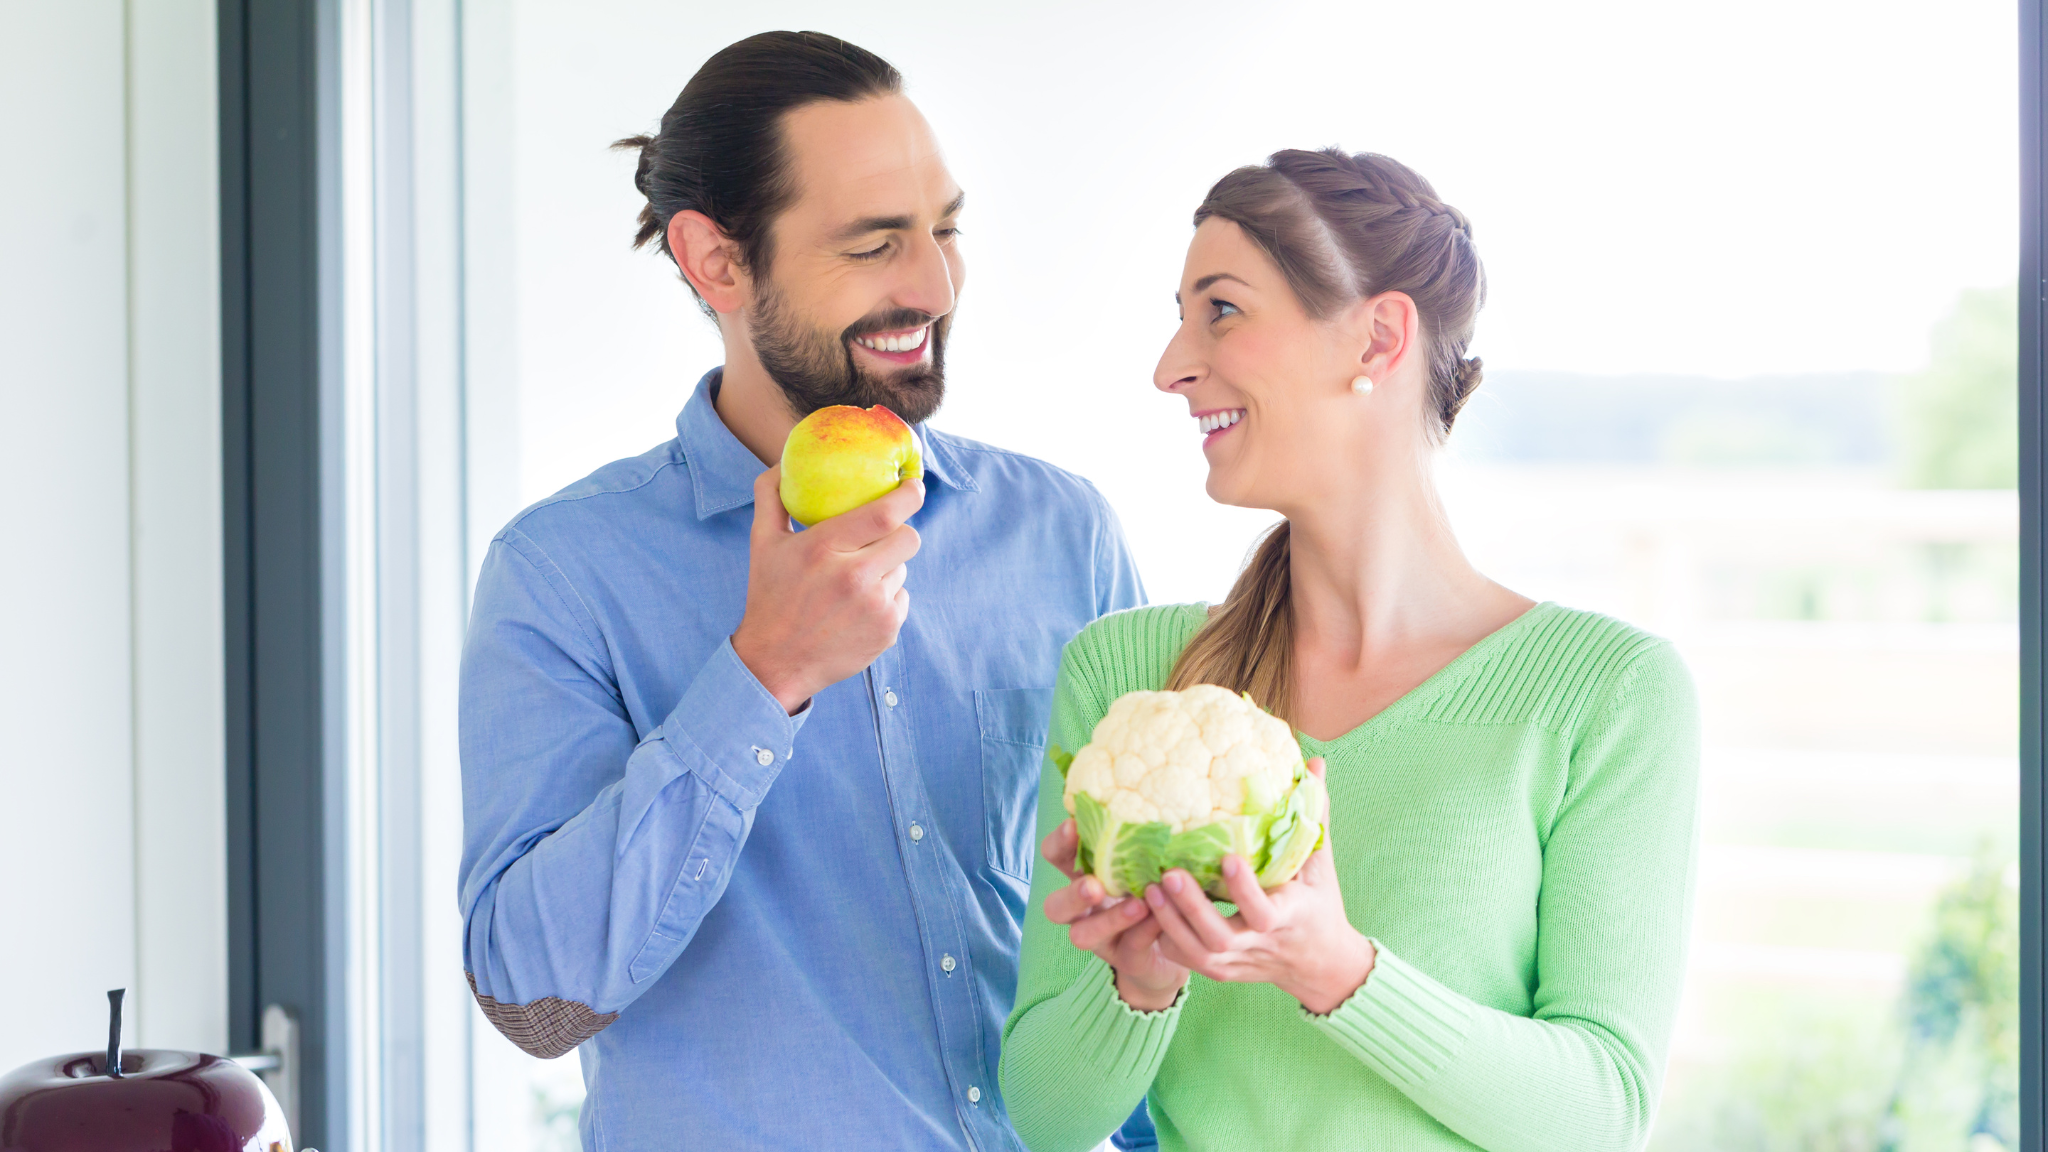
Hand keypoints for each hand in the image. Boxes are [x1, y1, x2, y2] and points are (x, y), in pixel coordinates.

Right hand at [730, 466, 922, 712]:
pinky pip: (901, 597)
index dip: (909, 494)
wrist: (776, 662)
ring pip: (902, 568)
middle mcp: (854, 578)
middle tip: (881, 534)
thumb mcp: (762, 542)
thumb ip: (771, 496)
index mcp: (824, 549)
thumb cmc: (770, 595)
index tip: (914, 484)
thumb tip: (783, 461)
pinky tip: (857, 606)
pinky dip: (885, 596)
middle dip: (900, 531)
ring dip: (886, 566)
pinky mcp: (887, 630)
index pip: (885, 513)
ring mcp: (874, 607)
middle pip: (908, 538)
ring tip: (854, 579)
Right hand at [1039, 818, 1188, 1010]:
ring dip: (1109, 919)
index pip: (1056, 856)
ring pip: (1082, 935)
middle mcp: (1083, 910)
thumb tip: (1158, 795)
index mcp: (1083, 876)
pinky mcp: (1126, 959)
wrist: (1179, 944)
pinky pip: (1129, 947)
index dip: (1059, 843)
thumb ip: (1142, 840)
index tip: (1074, 826)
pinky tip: (1161, 918)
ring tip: (1137, 905)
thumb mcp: (1147, 861)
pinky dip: (1145, 931)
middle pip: (1055, 906)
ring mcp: (1101, 939)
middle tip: (1094, 885)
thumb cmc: (1158, 888)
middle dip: (1072, 894)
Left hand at [1143, 759, 1374, 1014]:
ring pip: (1197, 953)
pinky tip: (1146, 910)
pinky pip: (1187, 960)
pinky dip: (1165, 938)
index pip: (1263, 912)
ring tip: (1148, 888)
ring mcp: (1238, 962)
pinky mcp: (1221, 971)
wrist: (1320, 967)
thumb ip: (1315, 817)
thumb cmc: (1319, 907)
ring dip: (1170, 922)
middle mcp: (1260, 945)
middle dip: (1192, 909)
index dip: (1244, 890)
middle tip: (1168, 874)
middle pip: (1220, 938)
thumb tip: (1314, 764)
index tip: (1228, 858)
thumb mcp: (1320, 866)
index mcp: (1288, 917)